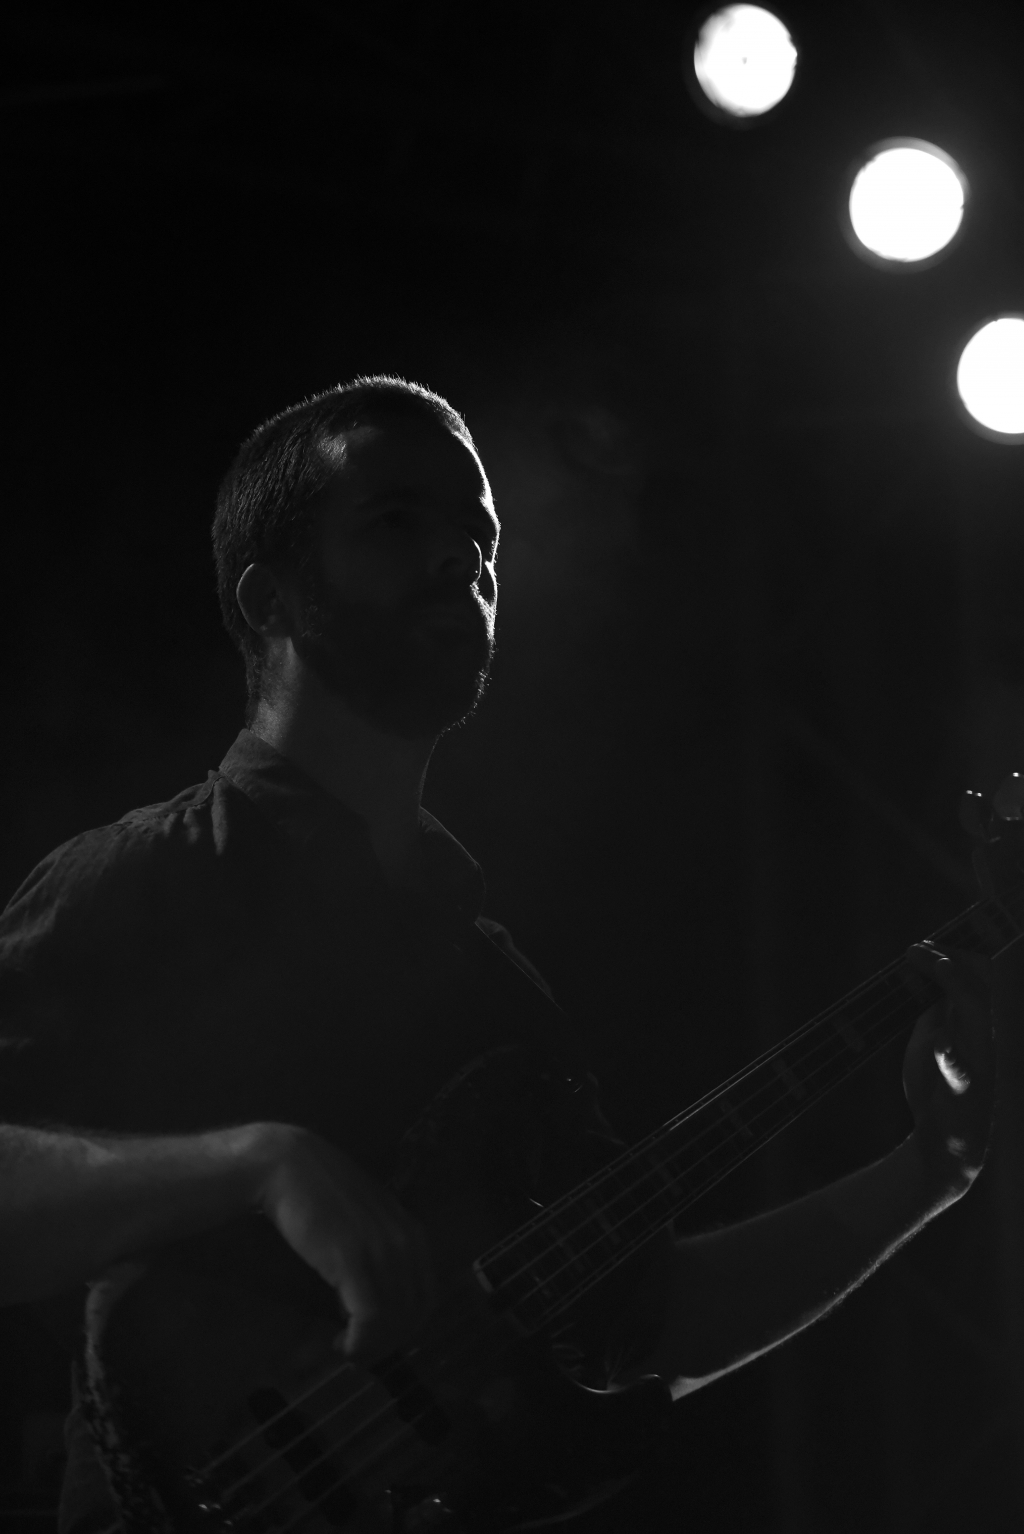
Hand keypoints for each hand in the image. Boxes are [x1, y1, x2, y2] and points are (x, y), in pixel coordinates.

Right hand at [256, 1125, 436, 1362]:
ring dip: (372, 1345)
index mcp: (413, 1232)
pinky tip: (341, 1343)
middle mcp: (405, 1241)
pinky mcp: (353, 1260)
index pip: (428, 1297)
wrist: (288, 1166)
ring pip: (393, 1321)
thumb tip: (378, 1296)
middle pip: (414, 1314)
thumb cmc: (321, 1193)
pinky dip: (359, 1342)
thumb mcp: (365, 1221)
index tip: (378, 1336)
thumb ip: (380, 1249)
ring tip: (346, 1345)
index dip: (406, 1326)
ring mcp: (381, 1250)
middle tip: (360, 1348)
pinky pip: (370, 1319)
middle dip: (389, 1341)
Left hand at [901, 942, 993, 1189]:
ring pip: (981, 1017)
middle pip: (981, 986)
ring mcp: (976, 1064)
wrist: (945, 1142)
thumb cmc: (939, 1085)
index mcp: (975, 1025)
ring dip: (958, 985)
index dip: (953, 954)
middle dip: (952, 960)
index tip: (921, 945)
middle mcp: (982, 1039)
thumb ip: (937, 1006)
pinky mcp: (961, 1093)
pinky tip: (940, 1043)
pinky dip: (950, 1056)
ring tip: (938, 967)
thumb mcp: (935, 1035)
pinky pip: (962, 1072)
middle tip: (918, 949)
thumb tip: (926, 969)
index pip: (978, 977)